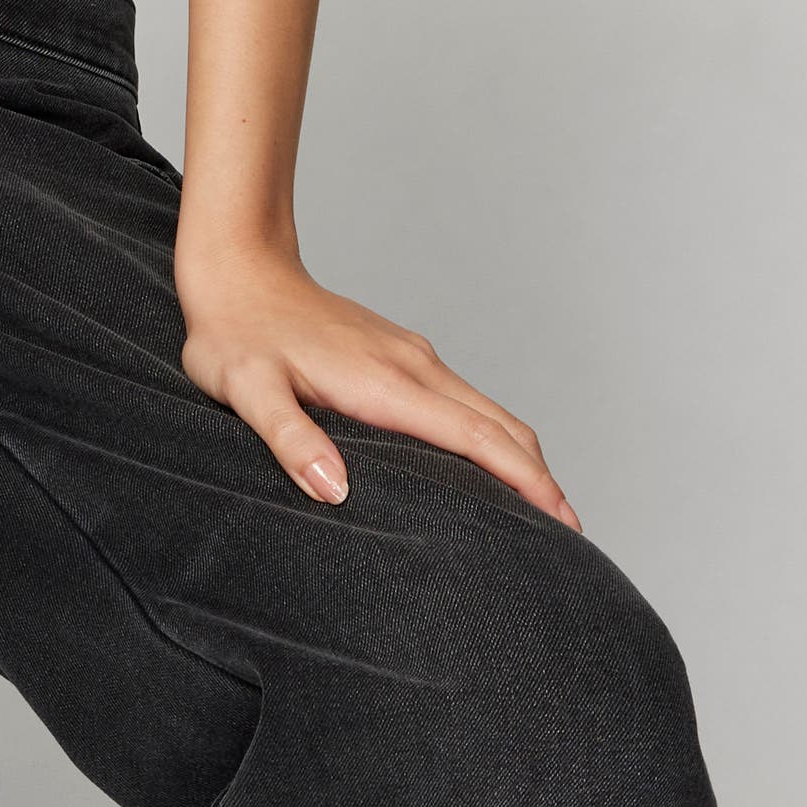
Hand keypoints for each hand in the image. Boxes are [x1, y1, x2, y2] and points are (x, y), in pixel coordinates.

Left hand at [173, 235, 578, 526]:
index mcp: (385, 383)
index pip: (475, 437)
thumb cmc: (234, 335)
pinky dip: (494, 437)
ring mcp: (412, 358)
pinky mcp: (402, 357)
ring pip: (488, 412)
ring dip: (522, 458)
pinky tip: (490, 466)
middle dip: (542, 478)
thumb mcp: (246, 391)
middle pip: (501, 425)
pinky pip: (466, 402)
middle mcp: (413, 366)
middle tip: (571, 535)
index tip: (562, 519)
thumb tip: (335, 489)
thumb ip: (289, 438)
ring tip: (544, 510)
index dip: (524, 480)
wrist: (238, 271)